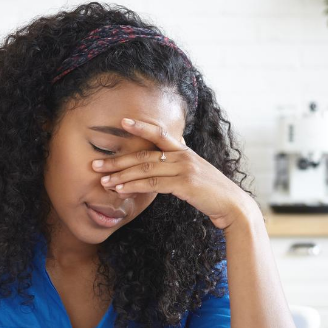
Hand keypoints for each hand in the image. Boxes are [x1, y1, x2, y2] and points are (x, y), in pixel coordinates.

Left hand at [93, 118, 254, 229]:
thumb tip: (162, 162)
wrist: (232, 206)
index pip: (159, 133)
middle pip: (144, 154)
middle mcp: (183, 156)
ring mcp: (184, 168)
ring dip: (121, 176)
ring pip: (145, 169)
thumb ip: (178, 165)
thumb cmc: (211, 192)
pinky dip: (134, 187)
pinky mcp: (184, 184)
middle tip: (95, 165)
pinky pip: (153, 184)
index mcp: (184, 151)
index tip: (122, 122)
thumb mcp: (195, 173)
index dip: (141, 126)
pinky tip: (121, 190)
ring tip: (103, 181)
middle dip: (117, 160)